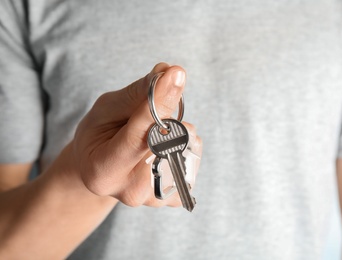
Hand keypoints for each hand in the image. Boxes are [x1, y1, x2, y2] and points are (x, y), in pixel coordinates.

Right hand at [72, 63, 201, 206]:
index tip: (175, 74)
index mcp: (104, 171)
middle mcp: (131, 191)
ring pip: (185, 150)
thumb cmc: (99, 137)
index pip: (140, 135)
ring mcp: (154, 198)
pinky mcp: (173, 196)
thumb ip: (136, 94)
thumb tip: (168, 72)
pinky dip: (185, 145)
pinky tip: (167, 145)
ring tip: (156, 132)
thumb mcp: (105, 110)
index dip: (160, 102)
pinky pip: (193, 160)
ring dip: (179, 131)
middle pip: (167, 145)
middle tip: (156, 108)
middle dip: (169, 117)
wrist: (101, 169)